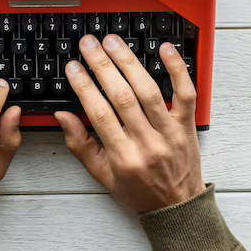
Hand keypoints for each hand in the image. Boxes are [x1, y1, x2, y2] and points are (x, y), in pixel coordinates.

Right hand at [55, 35, 205, 213]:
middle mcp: (148, 143)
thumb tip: (62, 115)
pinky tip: (164, 49)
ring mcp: (170, 132)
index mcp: (124, 157)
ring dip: (129, 62)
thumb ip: (80, 144)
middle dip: (103, 66)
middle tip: (89, 44)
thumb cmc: (138, 190)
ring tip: (113, 42)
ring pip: (149, 91)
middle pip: (123, 97)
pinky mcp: (187, 124)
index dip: (84, 87)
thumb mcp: (102, 175)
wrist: (177, 207)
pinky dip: (177, 69)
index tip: (73, 68)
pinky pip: (185, 93)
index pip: (99, 114)